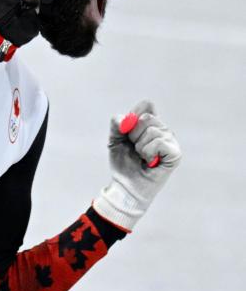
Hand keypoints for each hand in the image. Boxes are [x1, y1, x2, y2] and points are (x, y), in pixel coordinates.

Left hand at [93, 100, 181, 231]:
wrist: (126, 186)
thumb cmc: (123, 163)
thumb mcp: (115, 140)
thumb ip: (116, 124)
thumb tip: (124, 118)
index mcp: (151, 123)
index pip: (147, 104)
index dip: (134, 115)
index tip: (126, 131)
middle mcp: (163, 129)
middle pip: (146, 117)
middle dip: (133, 134)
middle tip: (135, 148)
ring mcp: (171, 141)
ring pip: (151, 131)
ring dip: (140, 147)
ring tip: (142, 157)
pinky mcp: (175, 154)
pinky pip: (159, 142)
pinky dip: (148, 152)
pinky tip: (149, 161)